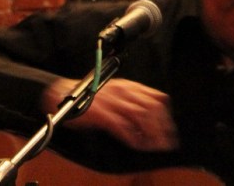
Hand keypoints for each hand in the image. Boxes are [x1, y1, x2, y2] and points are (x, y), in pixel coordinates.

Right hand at [42, 77, 178, 151]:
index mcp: (130, 86)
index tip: (169, 130)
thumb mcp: (117, 92)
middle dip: (162, 127)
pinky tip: (137, 145)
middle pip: (152, 108)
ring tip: (154, 146)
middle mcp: (125, 92)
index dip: (166, 116)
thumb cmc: (90, 96)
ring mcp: (114, 102)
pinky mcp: (102, 113)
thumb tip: (148, 119)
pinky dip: (132, 137)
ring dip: (151, 133)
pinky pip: (122, 126)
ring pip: (141, 116)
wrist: (64, 95)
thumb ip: (132, 100)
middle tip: (166, 142)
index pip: (157, 98)